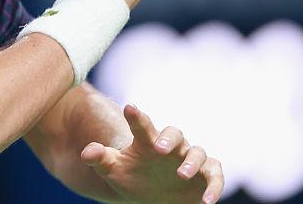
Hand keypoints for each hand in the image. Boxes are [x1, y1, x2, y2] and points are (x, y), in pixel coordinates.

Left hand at [81, 104, 223, 203]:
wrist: (152, 198)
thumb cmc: (132, 178)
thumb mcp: (114, 171)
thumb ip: (101, 159)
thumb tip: (87, 152)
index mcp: (147, 142)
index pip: (141, 126)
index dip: (136, 117)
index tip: (129, 108)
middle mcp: (171, 147)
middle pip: (175, 133)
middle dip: (169, 138)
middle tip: (160, 148)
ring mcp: (189, 160)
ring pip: (198, 152)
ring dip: (192, 162)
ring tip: (181, 175)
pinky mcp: (206, 176)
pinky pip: (215, 175)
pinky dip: (214, 187)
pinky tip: (207, 201)